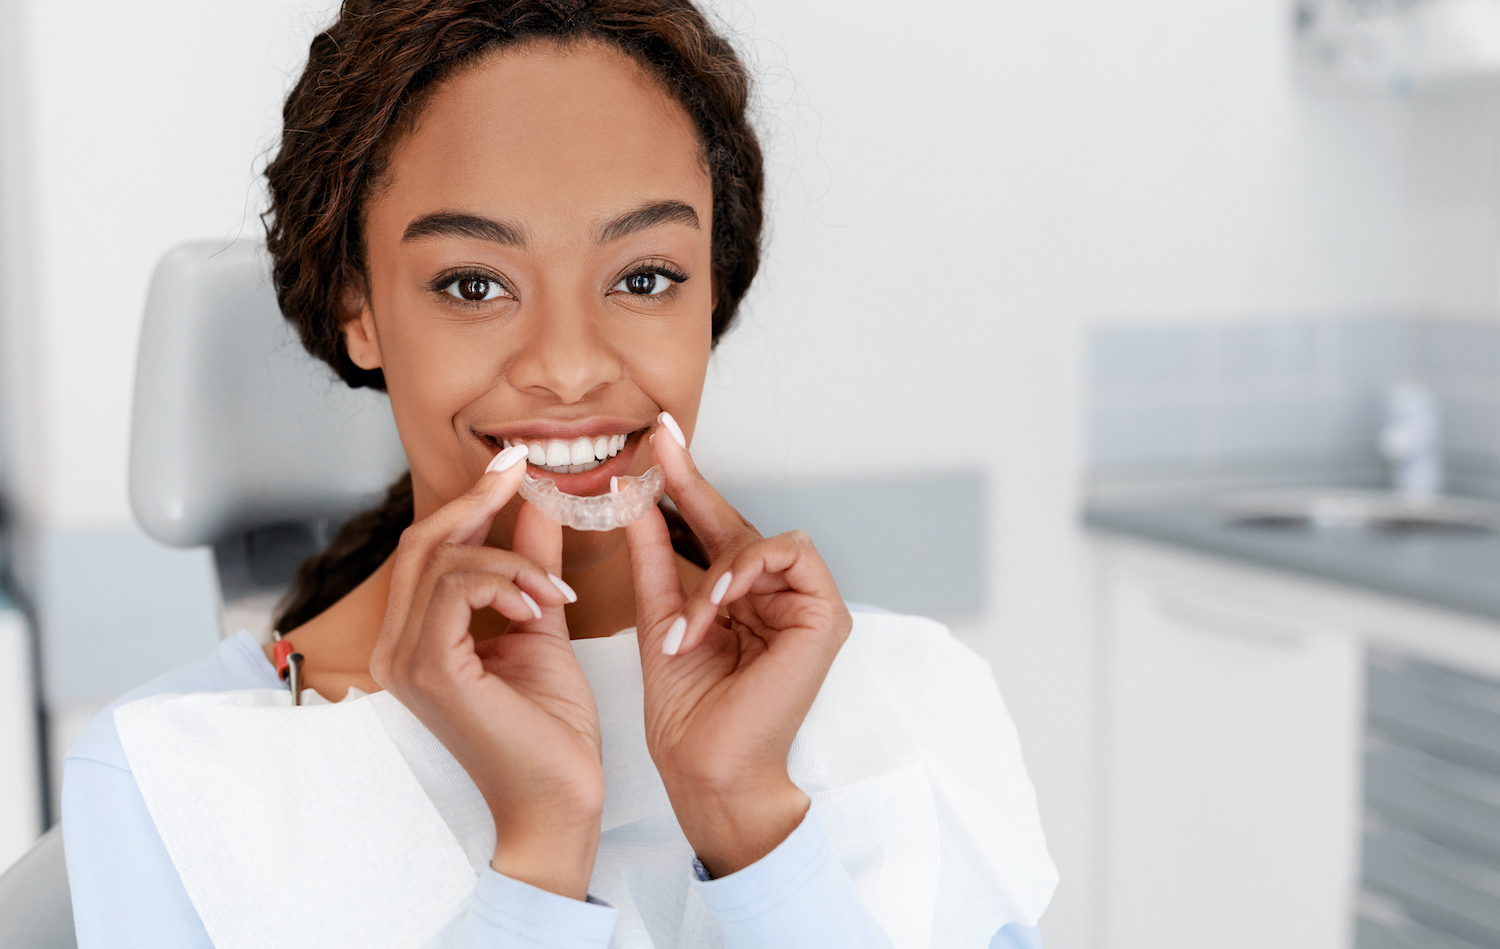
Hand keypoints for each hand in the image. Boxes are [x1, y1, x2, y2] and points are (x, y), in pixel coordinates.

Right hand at [370, 448, 603, 899]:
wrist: (560, 801)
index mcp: (416, 640)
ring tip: (552, 593)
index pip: (428, 551)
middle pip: (422, 543)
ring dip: (510, 559)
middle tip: (524, 473)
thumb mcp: (541, 626)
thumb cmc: (550, 733)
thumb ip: (530, 567)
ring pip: (443, 560)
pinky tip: (540, 607)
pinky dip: (506, 581)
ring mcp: (407, 660)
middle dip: (478, 501)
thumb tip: (536, 507)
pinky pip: (457, 588)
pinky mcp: (430, 671)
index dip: (469, 501)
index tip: (514, 466)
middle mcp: (397, 648)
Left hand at [624, 414, 852, 876]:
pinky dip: (748, 573)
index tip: (657, 438)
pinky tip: (721, 601)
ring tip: (692, 621)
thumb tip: (636, 498)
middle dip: (693, 486)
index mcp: (740, 598)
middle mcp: (777, 597)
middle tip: (658, 446)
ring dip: (718, 571)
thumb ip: (654, 556)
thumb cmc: (687, 712)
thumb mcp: (660, 616)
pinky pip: (789, 556)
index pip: (713, 528)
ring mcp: (806, 606)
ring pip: (762, 540)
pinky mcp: (827, 616)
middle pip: (739, 524)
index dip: (686, 482)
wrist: (705, 768)